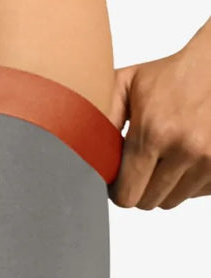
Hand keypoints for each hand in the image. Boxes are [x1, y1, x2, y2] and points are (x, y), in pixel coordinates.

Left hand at [106, 46, 210, 208]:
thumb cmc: (171, 75)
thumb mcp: (127, 85)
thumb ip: (101, 115)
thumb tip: (81, 148)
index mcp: (154, 132)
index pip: (126, 193)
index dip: (116, 190)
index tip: (114, 180)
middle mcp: (185, 148)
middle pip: (147, 202)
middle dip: (137, 189)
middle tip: (137, 169)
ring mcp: (210, 159)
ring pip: (171, 201)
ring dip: (162, 188)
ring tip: (161, 161)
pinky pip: (195, 194)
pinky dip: (186, 184)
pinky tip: (182, 160)